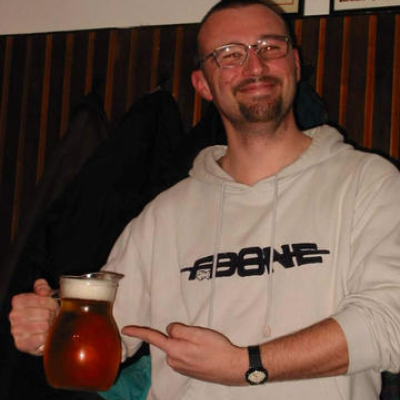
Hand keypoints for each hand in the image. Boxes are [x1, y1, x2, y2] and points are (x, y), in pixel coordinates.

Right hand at [9, 279, 58, 355]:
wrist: (40, 331)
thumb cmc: (43, 312)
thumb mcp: (44, 295)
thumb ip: (42, 287)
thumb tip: (43, 290)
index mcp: (18, 301)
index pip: (41, 300)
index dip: (50, 303)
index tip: (51, 305)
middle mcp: (14, 315)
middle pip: (45, 313)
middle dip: (52, 315)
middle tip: (53, 316)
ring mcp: (16, 330)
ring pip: (44, 326)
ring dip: (51, 326)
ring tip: (49, 325)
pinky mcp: (21, 344)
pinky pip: (41, 338)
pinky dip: (47, 337)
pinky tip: (45, 334)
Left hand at [122, 323, 246, 384]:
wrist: (233, 367)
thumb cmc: (216, 348)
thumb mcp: (197, 333)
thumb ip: (178, 329)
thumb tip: (169, 329)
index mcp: (174, 350)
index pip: (152, 338)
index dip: (138, 332)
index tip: (125, 329)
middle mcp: (174, 361)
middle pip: (169, 341)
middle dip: (178, 335)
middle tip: (198, 335)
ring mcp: (181, 369)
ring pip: (177, 348)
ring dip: (186, 343)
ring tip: (204, 344)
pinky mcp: (189, 372)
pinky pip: (184, 356)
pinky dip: (191, 351)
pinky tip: (204, 352)